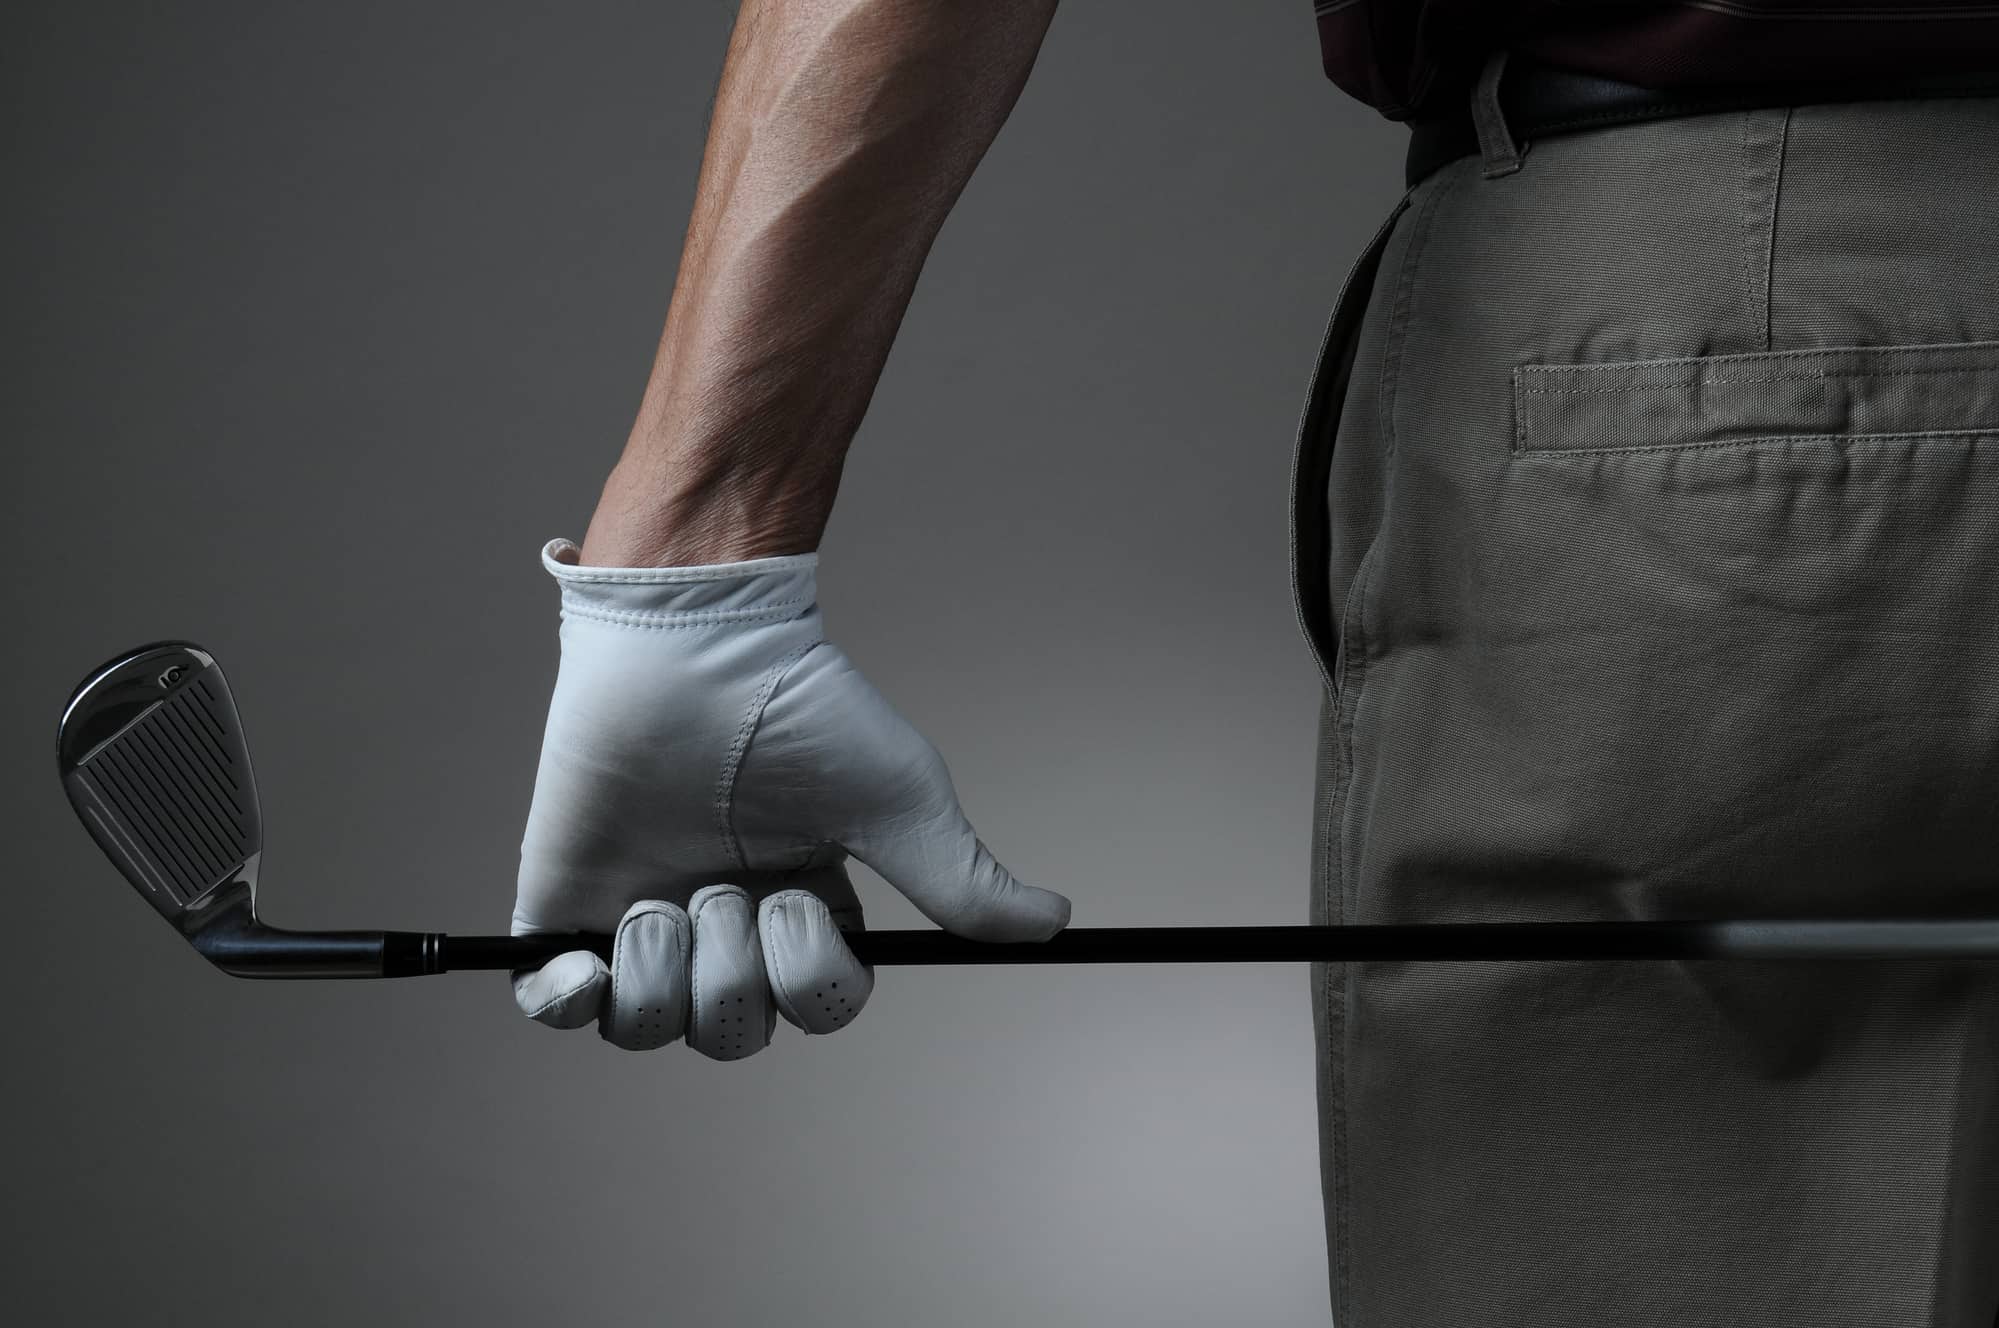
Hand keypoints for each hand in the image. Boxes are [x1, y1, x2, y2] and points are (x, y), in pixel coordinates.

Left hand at [510, 538, 1070, 1056]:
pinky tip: (587, 961)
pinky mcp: (561, 902)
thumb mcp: (898, 802)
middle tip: (732, 890)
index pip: (811, 1007)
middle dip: (736, 976)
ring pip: (648, 1030)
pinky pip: (551, 1005)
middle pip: (732, 1033)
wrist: (692, 644)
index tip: (800, 902)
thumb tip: (1056, 924)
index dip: (810, 983)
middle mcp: (722, 922)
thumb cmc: (802, 711)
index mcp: (800, 908)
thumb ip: (964, 880)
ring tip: (661, 899)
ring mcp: (639, 916)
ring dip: (662, 976)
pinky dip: (566, 1002)